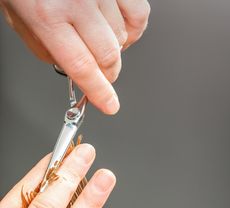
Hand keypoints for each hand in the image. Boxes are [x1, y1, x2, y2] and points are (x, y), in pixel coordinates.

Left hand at [0, 0, 150, 114]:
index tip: (109, 105)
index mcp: (47, 17)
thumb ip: (44, 48)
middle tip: (101, 76)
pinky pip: (139, 14)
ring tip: (100, 42)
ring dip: (114, 50)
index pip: (82, 67)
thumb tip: (70, 69)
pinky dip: (133, 30)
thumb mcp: (19, 19)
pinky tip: (120, 30)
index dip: (99, 92)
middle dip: (107, 75)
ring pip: (123, 38)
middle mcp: (77, 2)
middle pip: (108, 58)